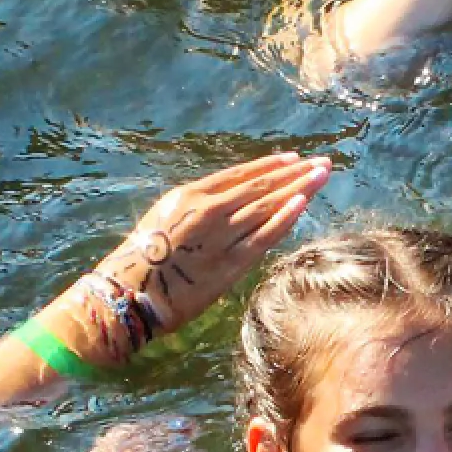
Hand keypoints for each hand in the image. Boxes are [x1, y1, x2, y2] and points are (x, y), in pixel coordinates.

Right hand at [78, 150, 331, 359]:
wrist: (129, 292)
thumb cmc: (144, 258)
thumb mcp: (167, 218)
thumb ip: (198, 208)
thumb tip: (230, 201)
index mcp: (190, 195)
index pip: (240, 174)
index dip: (270, 166)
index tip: (294, 159)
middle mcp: (208, 210)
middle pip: (260, 187)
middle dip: (294, 174)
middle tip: (321, 163)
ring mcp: (220, 236)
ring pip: (266, 207)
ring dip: (297, 189)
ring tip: (321, 177)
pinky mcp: (228, 264)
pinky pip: (262, 237)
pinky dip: (283, 219)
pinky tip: (303, 204)